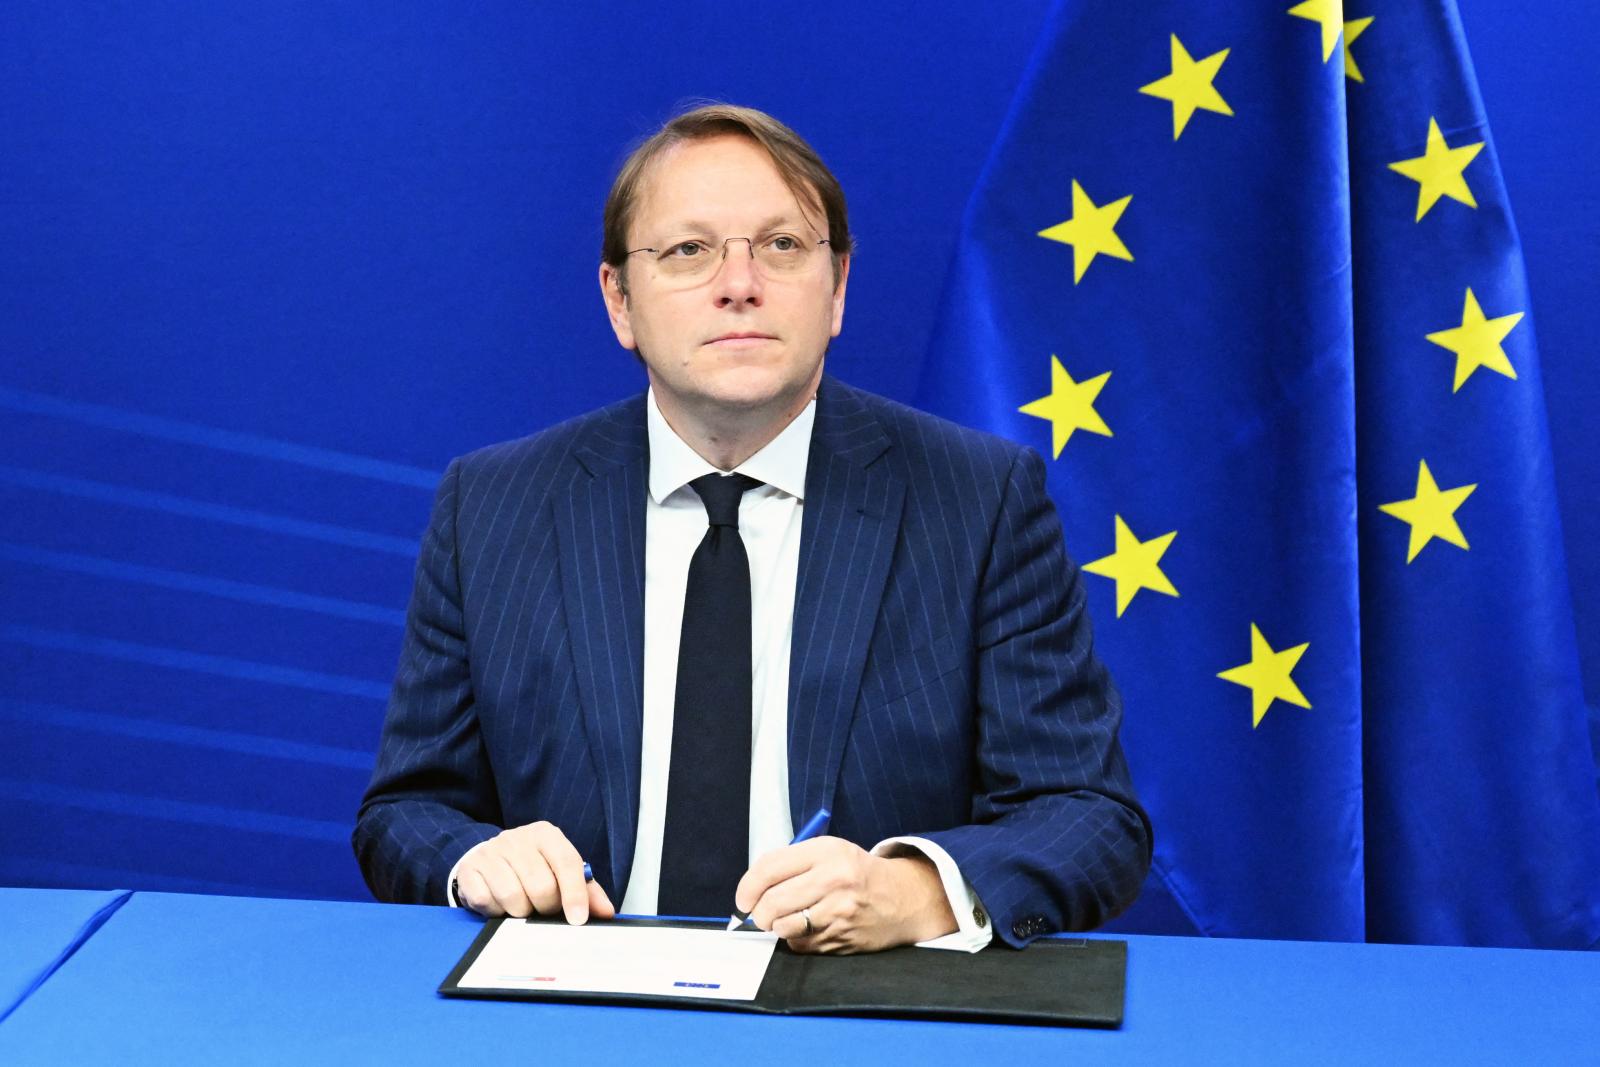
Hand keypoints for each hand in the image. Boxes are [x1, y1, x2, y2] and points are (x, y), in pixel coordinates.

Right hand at [454, 821, 614, 923]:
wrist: (488, 859)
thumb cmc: (530, 868)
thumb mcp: (560, 872)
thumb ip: (585, 890)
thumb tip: (606, 912)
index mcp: (545, 835)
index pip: (566, 862)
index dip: (575, 894)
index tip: (578, 920)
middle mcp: (517, 839)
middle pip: (541, 885)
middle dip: (546, 908)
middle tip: (544, 910)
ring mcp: (491, 852)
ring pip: (513, 896)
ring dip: (520, 912)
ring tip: (522, 907)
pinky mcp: (470, 870)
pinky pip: (487, 901)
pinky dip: (496, 911)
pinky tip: (499, 905)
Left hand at [733, 837, 956, 953]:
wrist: (901, 899)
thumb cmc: (855, 873)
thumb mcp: (828, 852)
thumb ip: (790, 863)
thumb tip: (750, 890)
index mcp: (827, 852)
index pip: (769, 868)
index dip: (747, 887)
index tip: (743, 899)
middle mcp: (834, 880)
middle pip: (772, 902)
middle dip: (759, 913)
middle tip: (760, 914)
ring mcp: (839, 913)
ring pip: (784, 927)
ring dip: (777, 927)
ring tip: (786, 919)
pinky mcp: (842, 939)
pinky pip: (800, 945)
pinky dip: (797, 940)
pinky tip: (811, 929)